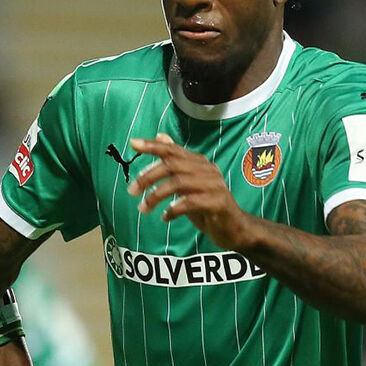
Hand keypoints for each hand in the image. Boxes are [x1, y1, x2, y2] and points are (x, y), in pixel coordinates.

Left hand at [127, 133, 254, 249]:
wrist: (233, 229)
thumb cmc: (207, 205)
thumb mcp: (187, 183)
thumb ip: (175, 162)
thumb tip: (161, 136)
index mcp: (198, 163)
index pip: (173, 150)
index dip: (153, 145)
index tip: (133, 144)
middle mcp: (207, 169)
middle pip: (172, 165)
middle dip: (148, 177)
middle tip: (131, 191)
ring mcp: (214, 185)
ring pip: (179, 183)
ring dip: (156, 195)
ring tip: (144, 208)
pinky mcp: (218, 202)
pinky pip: (191, 202)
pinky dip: (174, 209)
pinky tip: (165, 217)